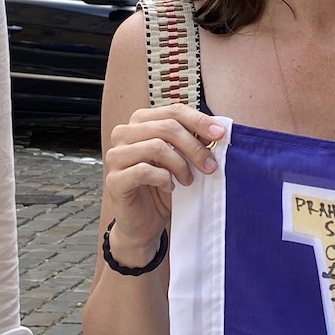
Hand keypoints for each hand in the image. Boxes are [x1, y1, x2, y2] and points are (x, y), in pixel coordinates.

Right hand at [101, 104, 223, 261]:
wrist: (144, 223)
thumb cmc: (161, 188)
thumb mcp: (181, 160)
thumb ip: (192, 142)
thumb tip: (215, 130)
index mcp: (140, 122)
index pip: (173, 111)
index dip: (199, 120)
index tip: (219, 134)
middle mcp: (124, 134)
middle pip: (167, 127)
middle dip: (194, 147)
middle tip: (209, 166)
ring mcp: (115, 156)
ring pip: (156, 146)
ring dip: (180, 165)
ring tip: (187, 180)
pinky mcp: (114, 179)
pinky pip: (144, 170)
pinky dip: (163, 179)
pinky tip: (169, 187)